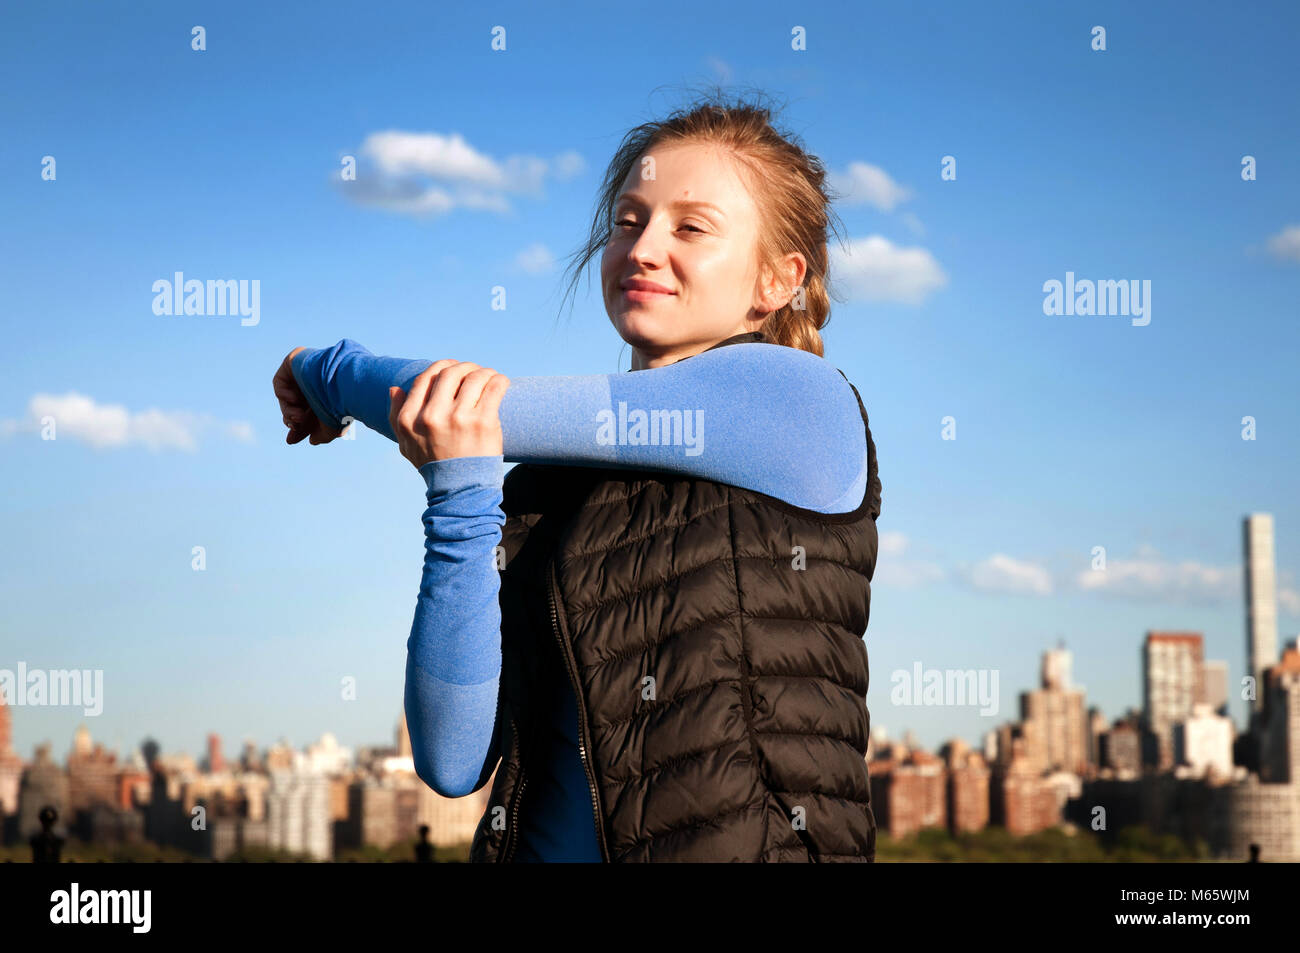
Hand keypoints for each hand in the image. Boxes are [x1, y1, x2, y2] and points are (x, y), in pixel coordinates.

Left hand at [273, 347, 343, 444]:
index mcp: (327, 397)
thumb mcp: (333, 427)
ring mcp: (304, 373)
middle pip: (296, 407)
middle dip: (292, 419)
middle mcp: (316, 385)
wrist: (341, 381)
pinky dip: (284, 395)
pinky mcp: (293, 363)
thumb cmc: (340, 404)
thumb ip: (323, 435)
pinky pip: (280, 383)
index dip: (299, 428)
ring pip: (287, 398)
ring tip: (298, 416)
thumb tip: (312, 440)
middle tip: (295, 426)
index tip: (290, 441)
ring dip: (288, 411)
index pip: (309, 415)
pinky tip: (295, 399)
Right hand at [388, 360, 510, 468]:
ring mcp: (459, 418)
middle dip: (464, 367)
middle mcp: (432, 416)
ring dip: (484, 372)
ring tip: (490, 377)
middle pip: (450, 372)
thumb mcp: (406, 444)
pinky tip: (500, 383)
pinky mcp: (483, 422)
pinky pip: (494, 388)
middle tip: (474, 372)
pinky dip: (499, 380)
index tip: (453, 369)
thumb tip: (395, 388)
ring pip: (474, 376)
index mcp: (410, 419)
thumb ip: (396, 415)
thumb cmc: (434, 465)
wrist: (460, 491)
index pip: (425, 378)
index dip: (441, 367)